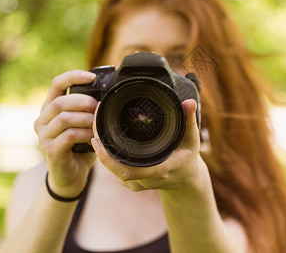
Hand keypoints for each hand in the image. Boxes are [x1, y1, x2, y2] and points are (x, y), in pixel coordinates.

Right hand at [34, 70, 97, 197]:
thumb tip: (108, 93)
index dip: (74, 76)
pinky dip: (85, 134)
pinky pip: (69, 136)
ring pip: (64, 118)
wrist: (70, 176)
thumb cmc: (79, 147)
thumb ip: (88, 109)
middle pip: (60, 101)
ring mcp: (43, 136)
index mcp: (49, 108)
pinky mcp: (50, 150)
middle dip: (84, 101)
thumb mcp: (83, 124)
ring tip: (98, 123)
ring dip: (86, 118)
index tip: (92, 76)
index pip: (57, 84)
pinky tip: (94, 137)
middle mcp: (42, 120)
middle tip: (98, 107)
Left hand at [91, 99, 205, 190]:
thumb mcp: (191, 139)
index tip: (97, 139)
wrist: (185, 179)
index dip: (108, 158)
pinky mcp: (131, 182)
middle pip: (114, 169)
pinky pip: (115, 170)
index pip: (127, 170)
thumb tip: (189, 102)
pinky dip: (107, 156)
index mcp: (158, 170)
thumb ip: (189, 120)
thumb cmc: (187, 158)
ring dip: (102, 151)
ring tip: (97, 128)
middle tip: (94, 125)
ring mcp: (137, 183)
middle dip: (100, 149)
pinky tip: (103, 140)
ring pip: (112, 170)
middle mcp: (145, 179)